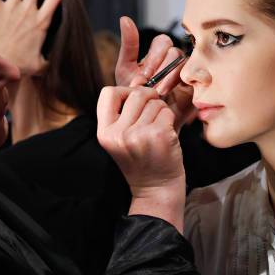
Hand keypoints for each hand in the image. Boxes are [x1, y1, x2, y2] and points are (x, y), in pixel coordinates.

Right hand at [96, 86, 185, 230]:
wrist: (157, 189)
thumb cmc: (142, 161)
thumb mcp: (121, 140)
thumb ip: (122, 115)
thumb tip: (139, 84)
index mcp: (105, 133)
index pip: (108, 93)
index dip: (124, 92)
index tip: (134, 102)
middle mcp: (119, 133)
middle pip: (136, 94)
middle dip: (148, 99)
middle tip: (152, 115)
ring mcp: (139, 134)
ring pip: (154, 102)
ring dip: (161, 111)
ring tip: (158, 129)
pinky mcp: (159, 135)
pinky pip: (167, 111)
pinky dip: (170, 119)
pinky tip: (167, 135)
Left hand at [115, 16, 196, 130]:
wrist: (143, 126)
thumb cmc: (133, 100)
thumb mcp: (125, 72)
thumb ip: (129, 46)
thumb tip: (125, 19)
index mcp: (158, 56)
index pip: (163, 42)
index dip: (153, 56)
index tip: (142, 75)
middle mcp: (173, 63)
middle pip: (174, 52)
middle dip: (160, 69)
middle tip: (150, 86)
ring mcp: (186, 76)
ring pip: (185, 65)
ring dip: (170, 79)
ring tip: (159, 94)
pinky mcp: (195, 89)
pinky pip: (197, 80)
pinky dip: (184, 86)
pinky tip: (172, 98)